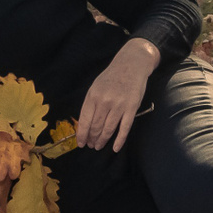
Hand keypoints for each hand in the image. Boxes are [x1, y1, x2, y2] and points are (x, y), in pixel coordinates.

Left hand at [76, 37, 159, 152]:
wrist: (131, 64)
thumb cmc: (111, 76)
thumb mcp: (96, 86)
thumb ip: (91, 103)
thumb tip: (84, 123)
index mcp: (93, 95)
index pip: (85, 120)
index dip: (82, 134)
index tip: (80, 143)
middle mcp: (105, 101)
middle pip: (96, 126)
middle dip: (92, 138)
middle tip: (91, 146)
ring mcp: (119, 105)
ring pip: (108, 129)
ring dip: (102, 140)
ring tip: (98, 146)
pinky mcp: (131, 108)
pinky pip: (124, 128)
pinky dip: (119, 140)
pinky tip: (115, 148)